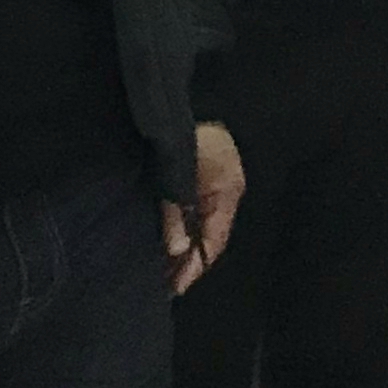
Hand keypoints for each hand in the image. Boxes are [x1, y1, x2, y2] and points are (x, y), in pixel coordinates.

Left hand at [167, 123, 244, 292]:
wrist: (199, 99)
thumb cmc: (191, 132)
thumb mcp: (180, 173)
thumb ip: (175, 209)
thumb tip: (174, 249)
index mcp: (227, 194)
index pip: (213, 242)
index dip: (194, 267)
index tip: (175, 288)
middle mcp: (223, 196)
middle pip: (207, 239)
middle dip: (186, 263)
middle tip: (163, 286)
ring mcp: (213, 189)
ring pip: (199, 228)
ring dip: (181, 249)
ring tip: (160, 271)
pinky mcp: (199, 182)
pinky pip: (193, 215)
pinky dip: (181, 230)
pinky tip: (165, 243)